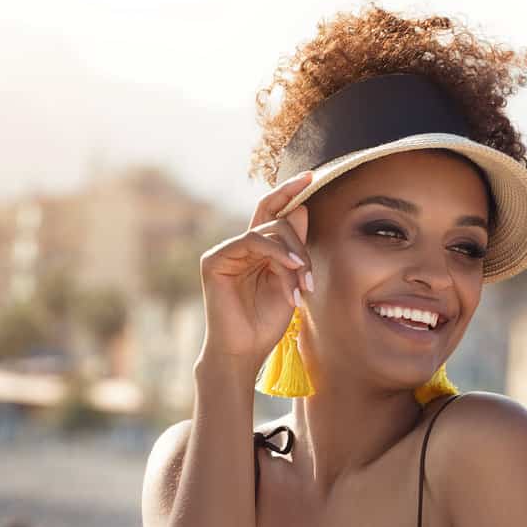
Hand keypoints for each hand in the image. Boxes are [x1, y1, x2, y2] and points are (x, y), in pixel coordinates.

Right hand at [197, 171, 313, 369]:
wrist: (246, 351)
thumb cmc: (267, 322)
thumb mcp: (291, 280)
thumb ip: (295, 248)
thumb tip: (302, 207)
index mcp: (258, 249)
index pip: (272, 210)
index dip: (288, 191)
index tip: (311, 175)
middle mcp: (241, 246)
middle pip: (277, 220)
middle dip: (300, 244)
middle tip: (310, 276)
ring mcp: (226, 251)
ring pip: (268, 230)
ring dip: (293, 255)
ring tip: (303, 283)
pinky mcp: (214, 260)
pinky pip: (251, 241)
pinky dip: (275, 252)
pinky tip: (290, 268)